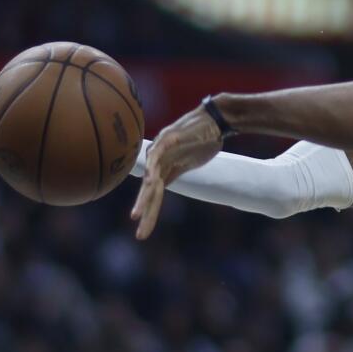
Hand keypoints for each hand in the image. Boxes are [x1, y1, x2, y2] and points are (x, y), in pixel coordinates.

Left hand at [131, 106, 226, 238]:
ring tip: (137, 215)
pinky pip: (158, 155)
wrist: (215, 119)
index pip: (154, 194)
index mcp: (163, 168)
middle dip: (145, 211)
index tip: (143, 232)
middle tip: (139, 233)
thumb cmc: (202, 138)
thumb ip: (173, 172)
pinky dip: (152, 168)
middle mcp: (158, 160)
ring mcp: (162, 149)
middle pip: (150, 191)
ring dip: (144, 197)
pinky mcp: (169, 138)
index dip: (149, 212)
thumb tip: (161, 185)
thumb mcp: (188, 162)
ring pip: (151, 177)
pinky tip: (148, 181)